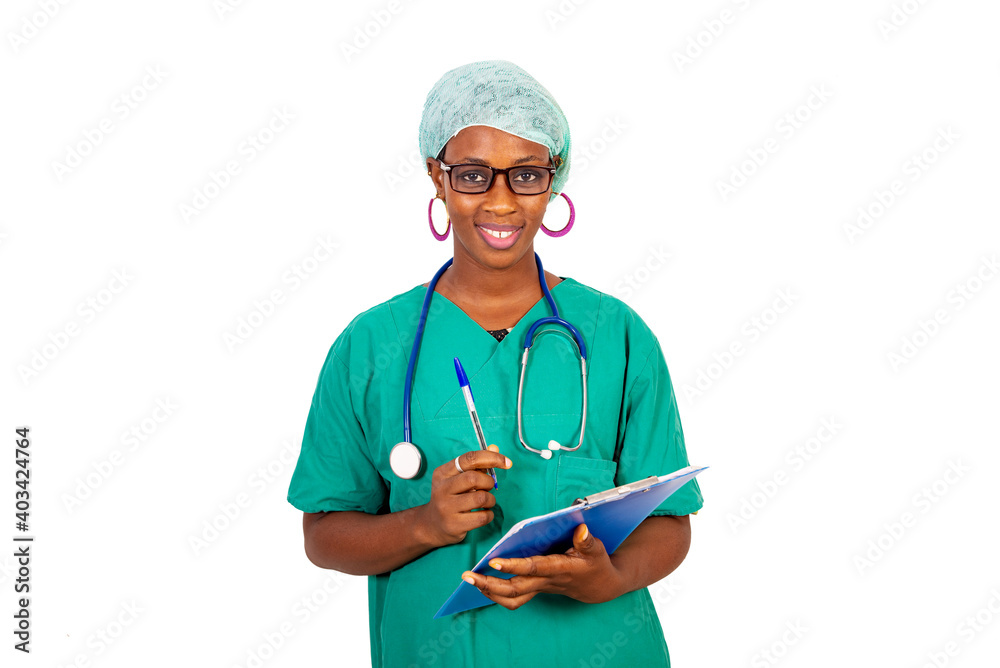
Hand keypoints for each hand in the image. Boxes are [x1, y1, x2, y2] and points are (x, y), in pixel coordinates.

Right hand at [413, 445, 511, 548]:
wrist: (433, 525)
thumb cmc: (451, 497)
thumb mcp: (458, 478)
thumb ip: (477, 464)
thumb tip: (495, 448)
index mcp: (443, 473)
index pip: (469, 459)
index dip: (491, 458)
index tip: (507, 463)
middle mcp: (442, 488)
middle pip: (474, 478)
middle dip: (488, 482)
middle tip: (487, 488)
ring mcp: (446, 508)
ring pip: (480, 498)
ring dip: (490, 499)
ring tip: (485, 502)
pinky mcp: (454, 524)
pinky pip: (482, 517)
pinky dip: (489, 514)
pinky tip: (483, 513)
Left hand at [461, 523, 625, 609]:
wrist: (599, 586)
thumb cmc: (596, 564)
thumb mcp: (597, 550)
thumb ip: (587, 541)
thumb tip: (581, 528)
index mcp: (559, 569)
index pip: (533, 568)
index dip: (513, 566)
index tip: (494, 561)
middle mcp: (546, 581)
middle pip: (514, 588)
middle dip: (489, 584)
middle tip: (467, 575)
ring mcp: (540, 587)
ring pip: (512, 597)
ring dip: (489, 591)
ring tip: (470, 580)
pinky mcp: (536, 589)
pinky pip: (514, 598)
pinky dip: (497, 594)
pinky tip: (483, 584)